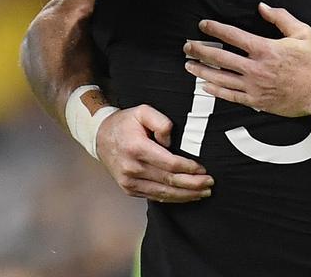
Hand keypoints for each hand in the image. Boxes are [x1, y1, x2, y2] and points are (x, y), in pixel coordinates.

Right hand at [94, 104, 213, 201]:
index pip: (170, 164)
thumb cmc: (125, 123)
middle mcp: (132, 168)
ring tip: (203, 192)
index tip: (203, 169)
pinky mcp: (129, 189)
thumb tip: (170, 142)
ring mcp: (129, 181)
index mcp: (137, 148)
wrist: (100, 137)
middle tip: (210, 183)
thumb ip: (160, 121)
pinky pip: (154, 197)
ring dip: (186, 195)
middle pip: (169, 181)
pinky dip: (173, 199)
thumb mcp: (142, 111)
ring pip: (164, 194)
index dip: (189, 168)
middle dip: (193, 184)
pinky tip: (186, 196)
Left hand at [186, 2, 310, 116]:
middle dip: (200, 50)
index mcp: (265, 49)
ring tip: (189, 65)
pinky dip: (216, 91)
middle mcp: (256, 68)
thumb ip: (280, 17)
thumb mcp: (302, 32)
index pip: (232, 36)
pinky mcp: (257, 101)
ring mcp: (255, 86)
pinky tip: (206, 86)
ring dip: (202, 70)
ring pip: (221, 78)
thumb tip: (263, 7)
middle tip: (188, 46)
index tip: (203, 25)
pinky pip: (231, 96)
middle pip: (220, 58)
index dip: (214, 29)